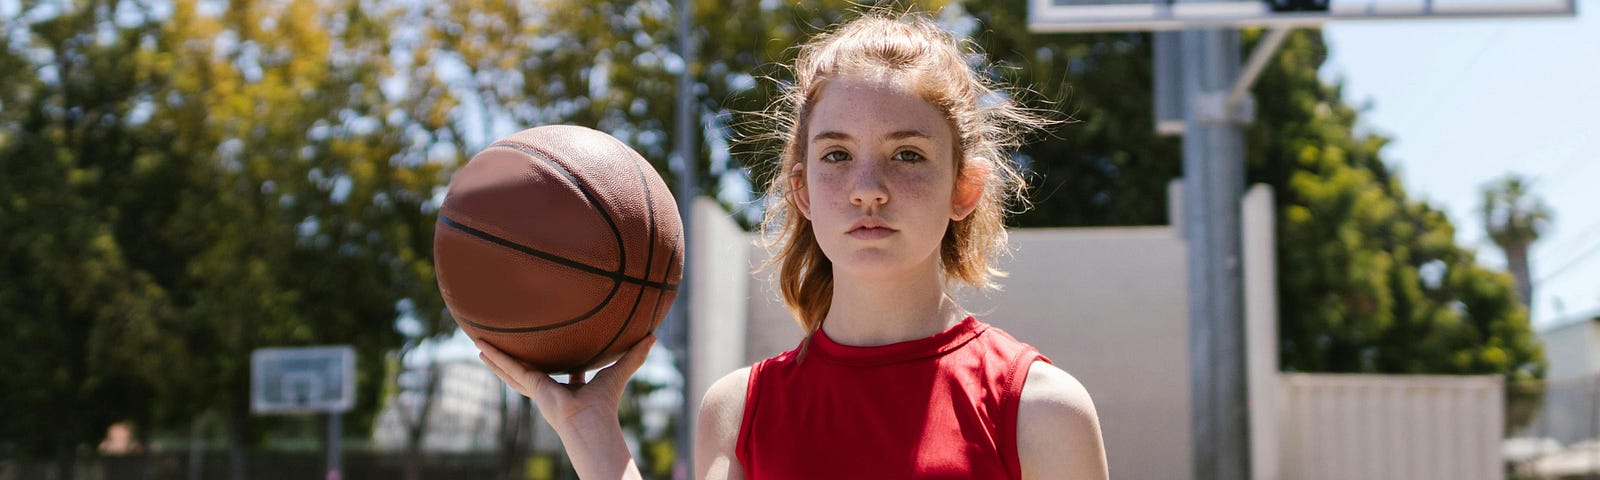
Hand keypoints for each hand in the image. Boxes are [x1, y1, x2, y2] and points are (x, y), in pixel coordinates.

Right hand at [476, 335, 656, 432]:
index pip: (564, 372)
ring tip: (480, 347)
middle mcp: (549, 389)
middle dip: (515, 359)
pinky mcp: (530, 385)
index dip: (561, 361)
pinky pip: (508, 367)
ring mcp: (536, 388)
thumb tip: (654, 337)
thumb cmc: (605, 404)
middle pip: (528, 370)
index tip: (557, 347)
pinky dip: (495, 357)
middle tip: (503, 345)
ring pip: (511, 370)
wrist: (590, 422)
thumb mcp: (617, 371)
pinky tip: (481, 347)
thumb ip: (633, 356)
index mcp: (569, 389)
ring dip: (496, 359)